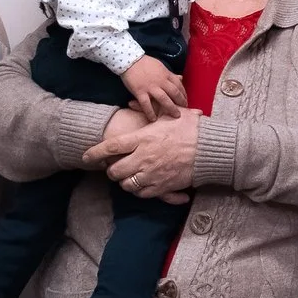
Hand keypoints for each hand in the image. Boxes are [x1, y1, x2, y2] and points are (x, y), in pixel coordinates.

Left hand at [85, 111, 199, 202]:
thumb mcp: (169, 113)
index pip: (111, 147)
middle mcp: (143, 157)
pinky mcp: (163, 186)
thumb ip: (147, 110)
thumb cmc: (192, 128)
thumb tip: (129, 104)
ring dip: (125, 182)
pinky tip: (142, 186)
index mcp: (142, 138)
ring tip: (128, 177)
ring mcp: (152, 174)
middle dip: (111, 171)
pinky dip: (139, 191)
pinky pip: (143, 193)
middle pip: (115, 170)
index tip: (86, 156)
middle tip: (113, 169)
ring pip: (127, 184)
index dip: (95, 153)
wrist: (210, 148)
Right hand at [120, 55, 186, 119]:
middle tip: (184, 109)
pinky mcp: (140, 91)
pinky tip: (153, 119)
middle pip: (174, 93)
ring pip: (164, 99)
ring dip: (171, 108)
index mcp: (166, 74)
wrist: (129, 60)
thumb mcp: (161, 66)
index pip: (179, 85)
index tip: (185, 100)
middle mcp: (160, 81)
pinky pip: (146, 104)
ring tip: (176, 115)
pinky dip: (150, 112)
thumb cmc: (145, 63)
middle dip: (181, 102)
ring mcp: (150, 87)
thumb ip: (170, 74)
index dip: (184, 93)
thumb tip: (181, 78)